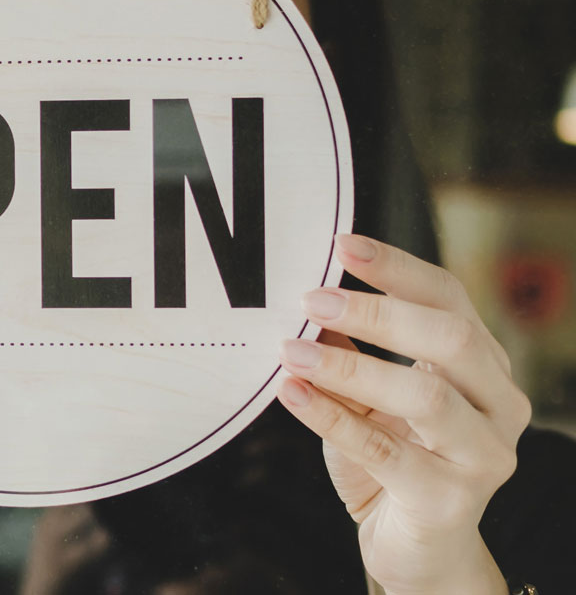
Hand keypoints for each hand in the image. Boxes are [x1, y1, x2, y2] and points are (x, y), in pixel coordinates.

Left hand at [276, 234, 530, 594]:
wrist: (415, 546)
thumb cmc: (392, 460)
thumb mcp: (368, 397)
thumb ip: (349, 350)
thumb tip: (306, 301)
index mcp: (482, 366)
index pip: (451, 298)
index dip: (397, 268)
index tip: (342, 243)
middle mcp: (499, 405)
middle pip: (451, 340)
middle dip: (378, 314)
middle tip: (310, 300)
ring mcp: (483, 455)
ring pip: (425, 396)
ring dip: (350, 368)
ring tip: (291, 350)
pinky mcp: (449, 499)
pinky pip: (385, 451)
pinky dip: (332, 418)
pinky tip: (292, 394)